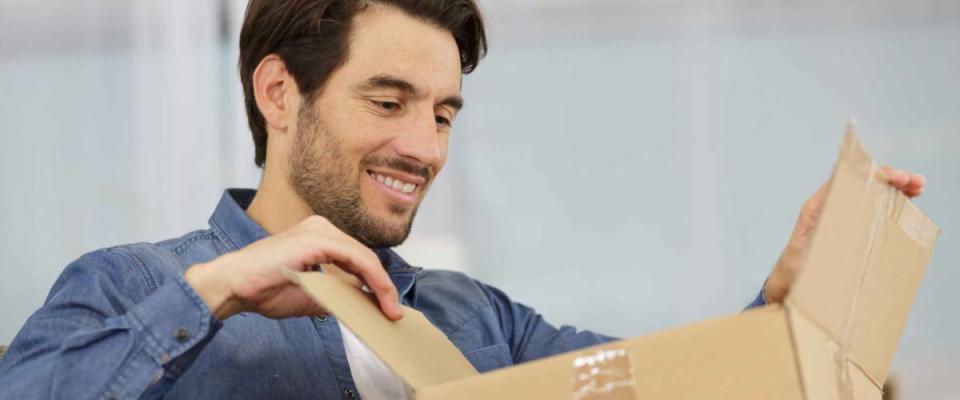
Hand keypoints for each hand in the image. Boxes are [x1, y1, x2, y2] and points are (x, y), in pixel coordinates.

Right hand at [184, 215, 402, 320]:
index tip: (388, 308)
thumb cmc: (264, 289)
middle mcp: (321, 228)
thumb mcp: (311, 295)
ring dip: (381, 285)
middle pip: (363, 256)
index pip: (356, 259)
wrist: (233, 285)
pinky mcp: (318, 239)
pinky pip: (357, 259)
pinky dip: (373, 279)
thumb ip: (337, 295)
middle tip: (393, 312)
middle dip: (382, 285)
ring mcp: (320, 230)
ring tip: (390, 309)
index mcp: (318, 237)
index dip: (375, 283)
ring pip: (365, 257)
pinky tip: (381, 297)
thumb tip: (365, 305)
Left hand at [763, 166, 925, 303]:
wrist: (786, 280)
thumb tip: (851, 235)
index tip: (899, 178)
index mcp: (816, 207)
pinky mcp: (842, 223)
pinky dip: (886, 201)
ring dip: (891, 188)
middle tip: (917, 183)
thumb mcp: (810, 257)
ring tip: (917, 188)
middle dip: (889, 178)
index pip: (847, 179)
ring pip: (866, 192)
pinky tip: (905, 203)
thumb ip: (827, 244)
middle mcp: (825, 205)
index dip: (875, 175)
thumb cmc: (795, 269)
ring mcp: (835, 213)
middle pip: (860, 181)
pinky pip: (866, 206)